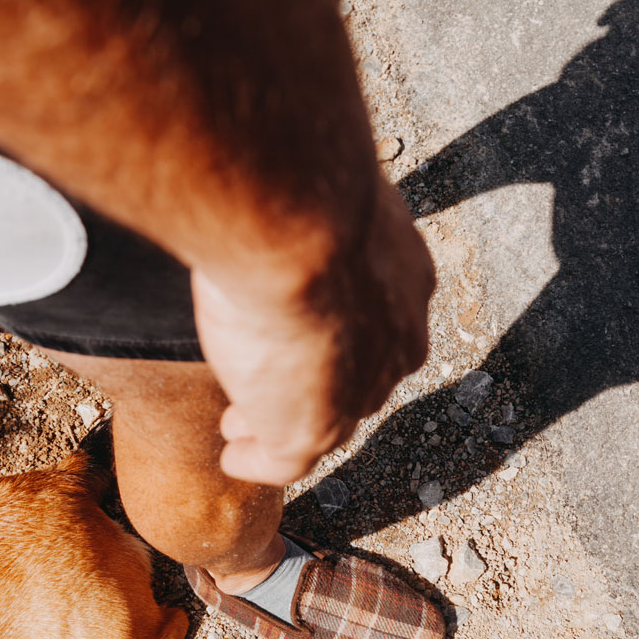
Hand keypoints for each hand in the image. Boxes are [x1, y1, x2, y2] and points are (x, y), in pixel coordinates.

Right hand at [194, 183, 433, 485]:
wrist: (299, 221)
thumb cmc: (305, 188)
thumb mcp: (318, 186)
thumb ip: (307, 200)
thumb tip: (276, 177)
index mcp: (405, 279)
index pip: (378, 314)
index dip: (343, 326)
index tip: (306, 327)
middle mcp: (394, 340)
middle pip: (358, 372)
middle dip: (317, 380)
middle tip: (270, 382)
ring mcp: (356, 392)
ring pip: (323, 418)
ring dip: (280, 421)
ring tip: (240, 425)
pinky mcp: (311, 429)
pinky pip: (286, 459)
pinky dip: (258, 461)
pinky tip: (233, 457)